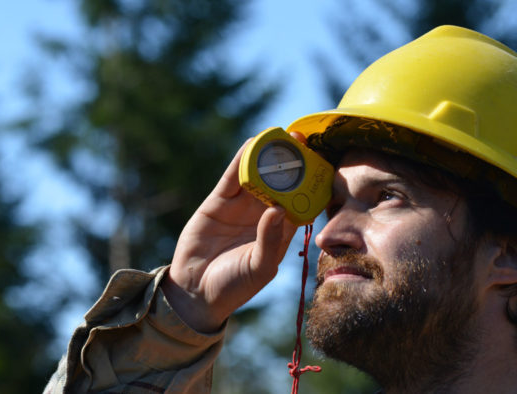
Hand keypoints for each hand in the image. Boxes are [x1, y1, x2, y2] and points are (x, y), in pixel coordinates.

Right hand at [163, 139, 298, 331]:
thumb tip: (279, 209)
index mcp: (281, 230)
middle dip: (291, 162)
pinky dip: (242, 160)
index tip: (321, 162)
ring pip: (258, 175)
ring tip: (280, 135)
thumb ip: (270, 240)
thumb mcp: (259, 267)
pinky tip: (252, 144)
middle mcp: (264, 214)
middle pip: (281, 182)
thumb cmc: (234, 286)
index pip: (300, 200)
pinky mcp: (219, 202)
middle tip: (302, 139)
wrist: (196, 293)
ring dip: (268, 156)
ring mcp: (241, 206)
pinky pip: (232, 178)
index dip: (310, 181)